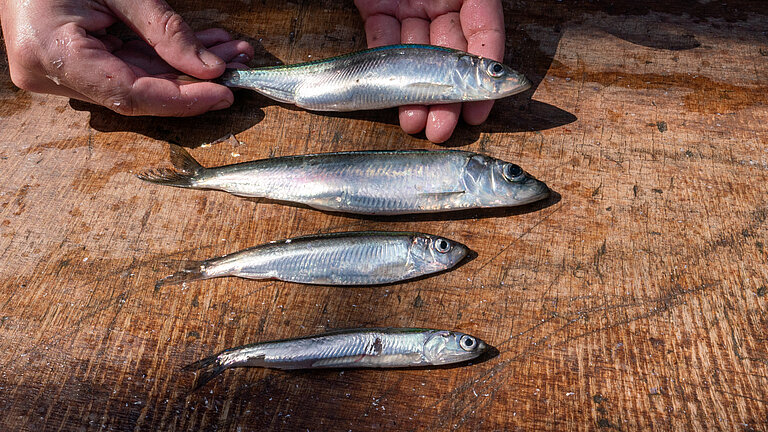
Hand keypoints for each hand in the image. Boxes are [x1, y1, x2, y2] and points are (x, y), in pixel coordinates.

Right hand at [0, 0, 253, 115]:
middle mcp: (49, 73)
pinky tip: (201, 48)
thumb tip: (211, 68)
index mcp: (51, 54)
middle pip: (138, 91)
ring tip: (229, 52)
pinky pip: (123, 67)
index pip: (131, 94)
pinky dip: (162, 57)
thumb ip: (164, 29)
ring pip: (137, 80)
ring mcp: (57, 71)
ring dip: (184, 66)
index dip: (182, 98)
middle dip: (194, 78)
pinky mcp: (69, 63)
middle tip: (237, 64)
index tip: (223, 93)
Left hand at [354, 0, 504, 142]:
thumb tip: (485, 51)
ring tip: (412, 123)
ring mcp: (409, 3)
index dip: (484, 76)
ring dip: (414, 91)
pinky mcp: (377, 6)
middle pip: (449, 54)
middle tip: (441, 129)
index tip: (478, 111)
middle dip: (445, 96)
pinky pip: (382, 36)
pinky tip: (386, 92)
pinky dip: (383, 63)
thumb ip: (473, 6)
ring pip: (416, 53)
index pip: (485, 34)